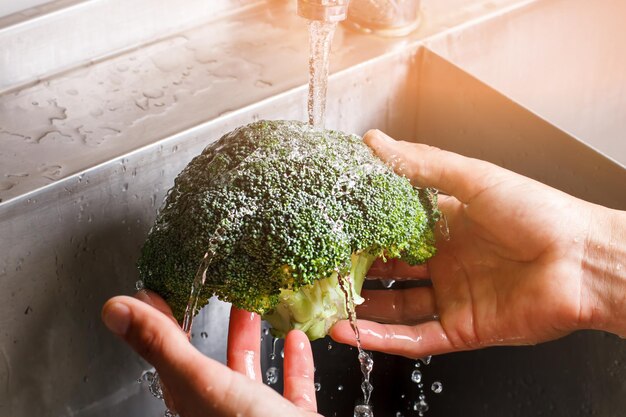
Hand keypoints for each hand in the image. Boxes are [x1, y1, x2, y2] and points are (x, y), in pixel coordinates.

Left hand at [102, 291, 319, 416]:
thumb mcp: (203, 382)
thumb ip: (163, 345)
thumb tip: (115, 310)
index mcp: (195, 400)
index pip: (168, 356)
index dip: (160, 323)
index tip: (155, 294)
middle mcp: (222, 409)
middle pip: (209, 362)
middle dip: (210, 325)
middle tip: (208, 293)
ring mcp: (257, 415)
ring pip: (248, 372)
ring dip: (249, 338)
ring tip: (251, 307)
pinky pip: (291, 387)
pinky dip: (295, 361)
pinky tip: (295, 339)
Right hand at [331, 129, 625, 357]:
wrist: (586, 261)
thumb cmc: (541, 213)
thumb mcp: (473, 179)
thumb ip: (421, 166)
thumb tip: (376, 142)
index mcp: (447, 225)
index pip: (393, 230)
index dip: (362, 231)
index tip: (331, 229)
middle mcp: (446, 262)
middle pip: (390, 271)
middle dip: (355, 272)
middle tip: (319, 272)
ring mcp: (452, 297)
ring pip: (396, 307)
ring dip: (362, 309)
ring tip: (325, 307)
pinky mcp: (462, 329)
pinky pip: (415, 337)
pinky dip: (384, 338)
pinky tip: (355, 334)